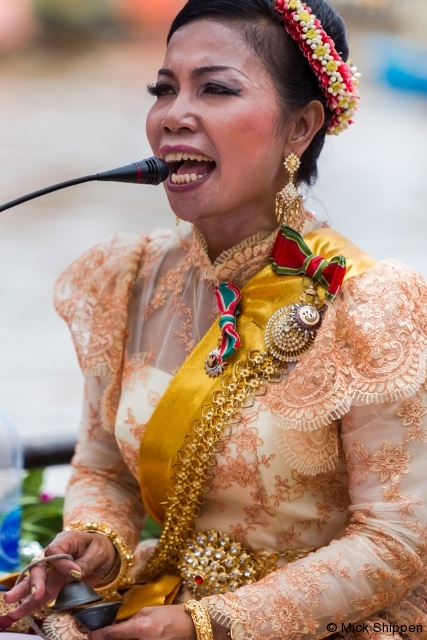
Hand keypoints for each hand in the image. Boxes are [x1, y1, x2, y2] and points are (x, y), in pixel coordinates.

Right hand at [4, 530, 115, 619]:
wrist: (102, 554)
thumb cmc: (99, 548)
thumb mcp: (98, 552)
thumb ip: (86, 562)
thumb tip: (76, 574)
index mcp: (65, 541)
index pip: (55, 550)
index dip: (61, 562)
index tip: (75, 573)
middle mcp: (54, 556)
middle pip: (39, 566)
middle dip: (36, 580)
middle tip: (35, 593)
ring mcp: (52, 571)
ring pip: (34, 581)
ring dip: (24, 592)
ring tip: (11, 601)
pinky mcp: (53, 585)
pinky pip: (41, 594)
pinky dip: (30, 603)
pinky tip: (18, 612)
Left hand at [89, 605, 228, 639]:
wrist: (192, 626)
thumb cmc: (171, 615)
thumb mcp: (148, 612)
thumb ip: (130, 621)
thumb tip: (114, 627)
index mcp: (141, 628)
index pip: (111, 634)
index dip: (97, 635)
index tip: (90, 635)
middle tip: (100, 637)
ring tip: (112, 637)